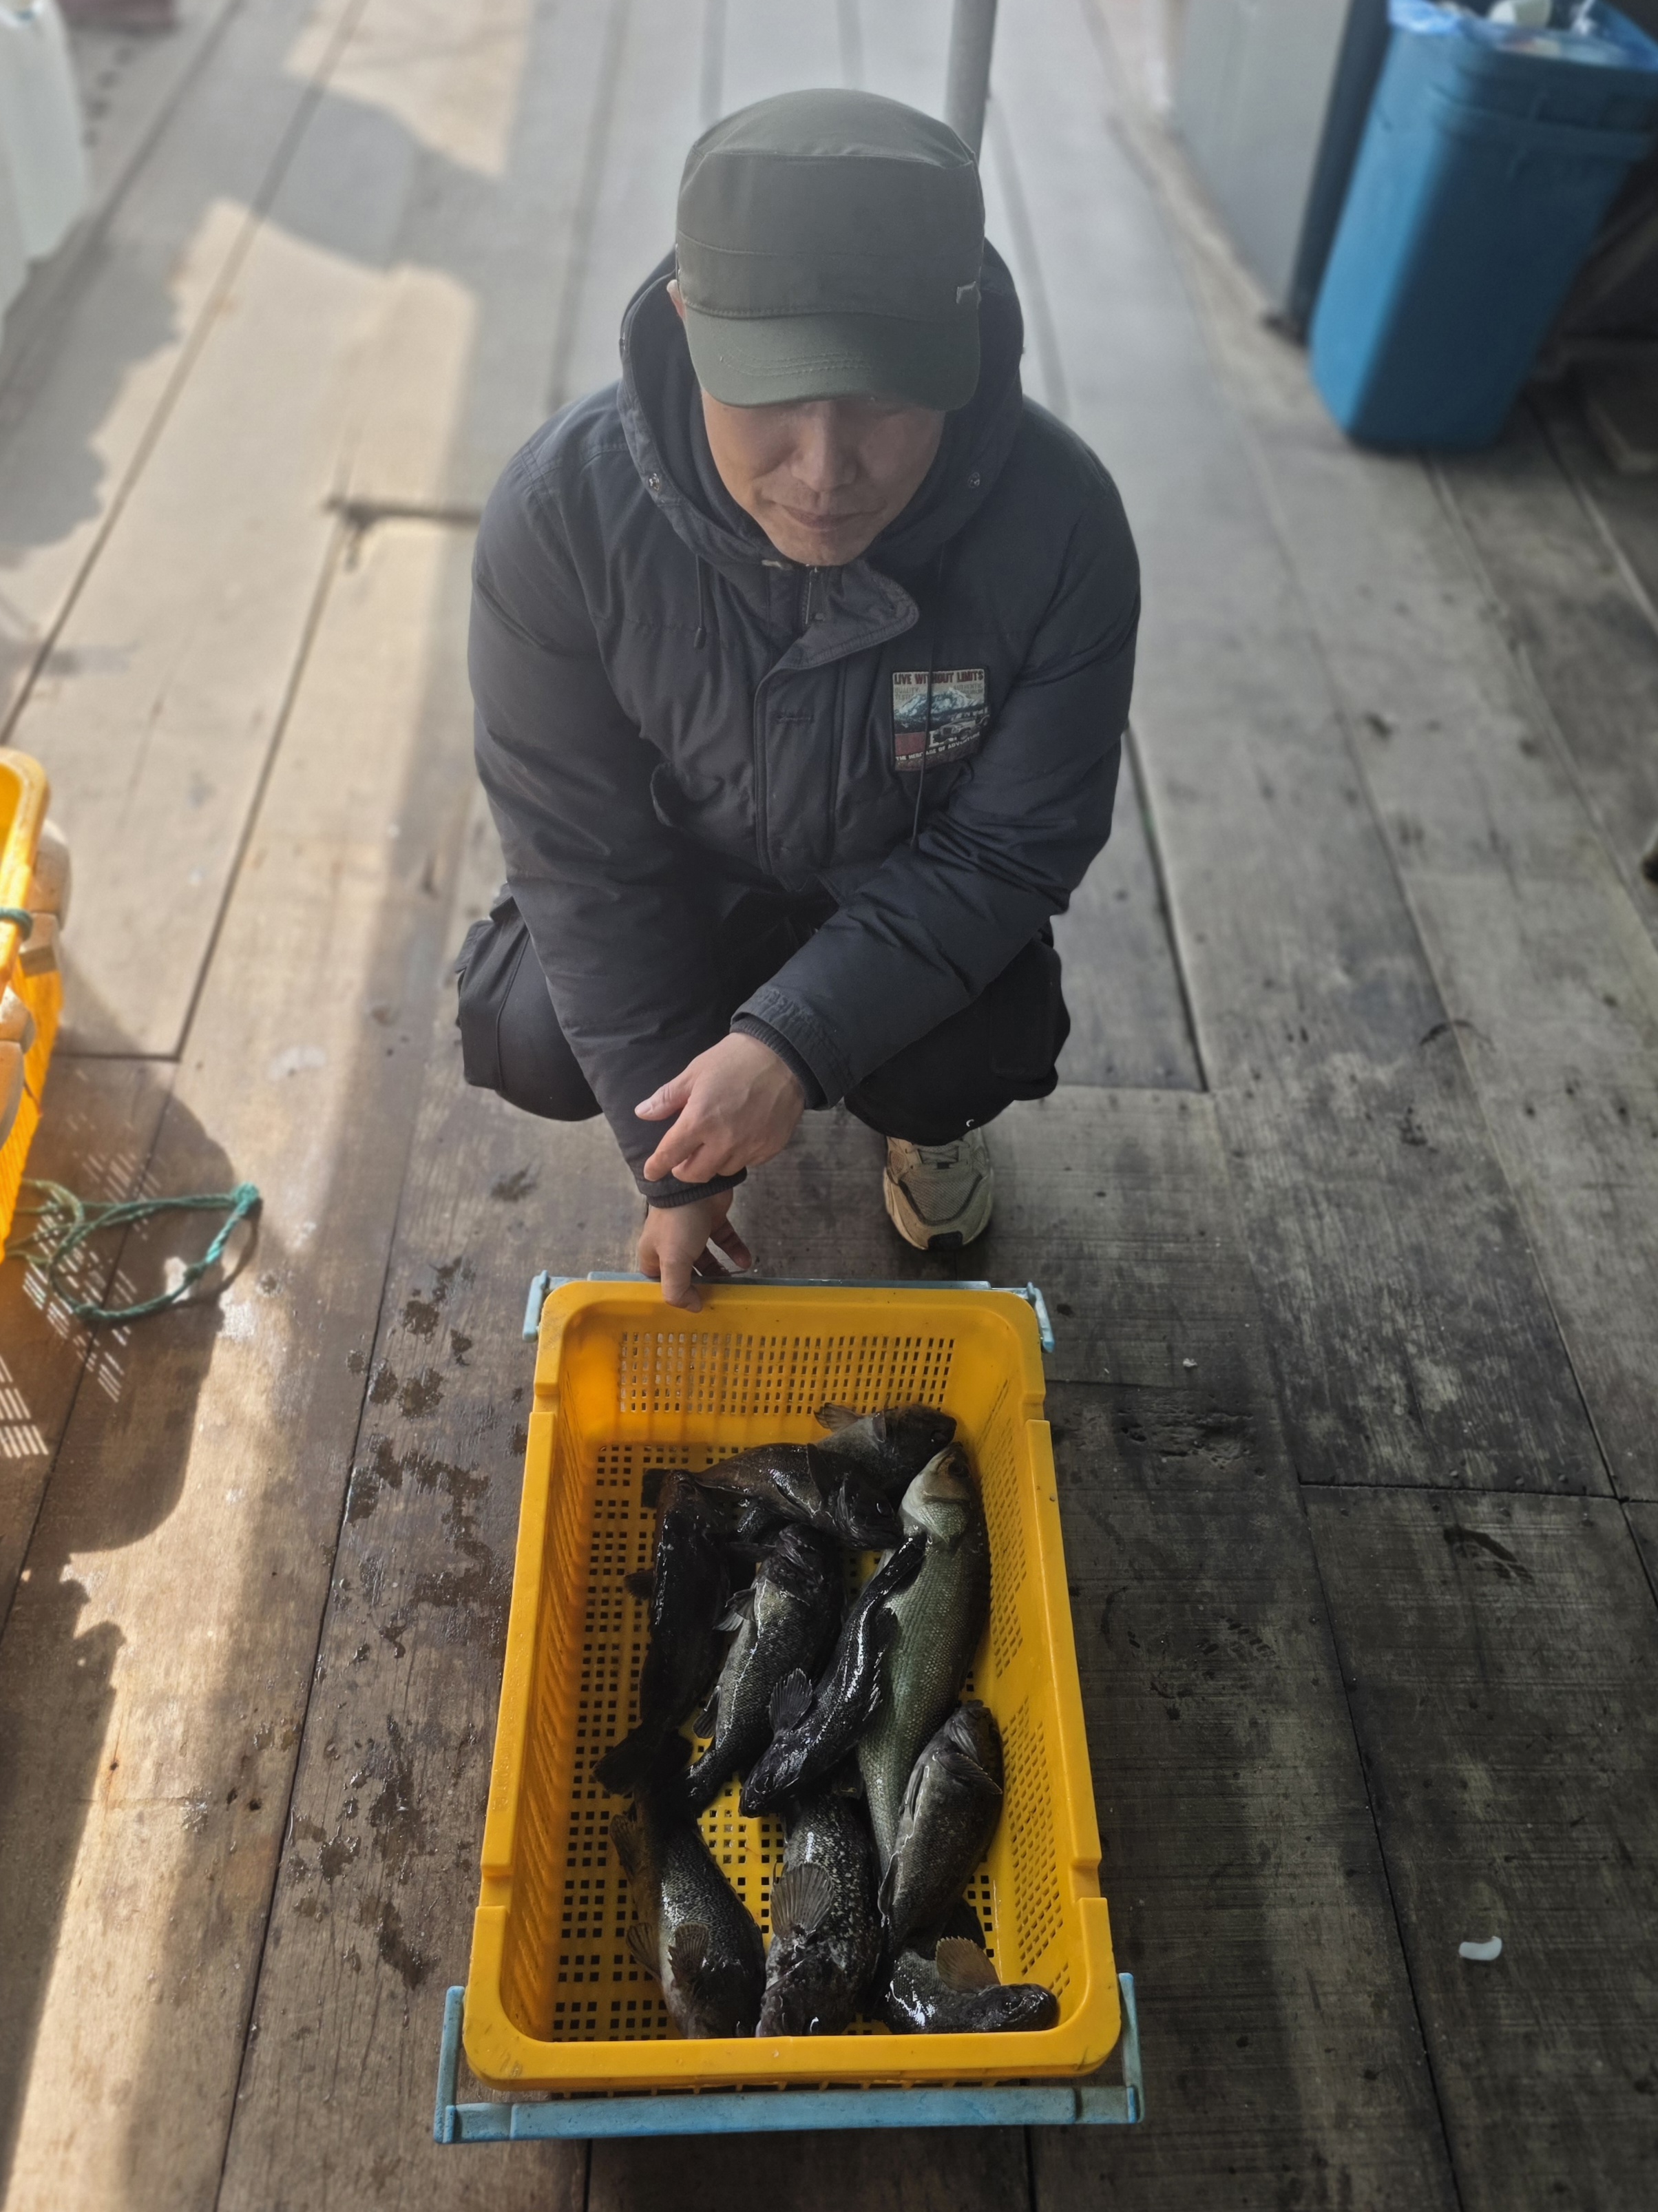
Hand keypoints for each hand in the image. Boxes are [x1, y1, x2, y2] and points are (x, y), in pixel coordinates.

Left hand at [636, 1032, 805, 1184]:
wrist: (784, 1056)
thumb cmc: (734, 1059)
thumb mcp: (695, 1072)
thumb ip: (668, 1098)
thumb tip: (642, 1113)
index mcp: (699, 1120)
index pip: (670, 1155)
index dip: (656, 1167)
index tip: (651, 1172)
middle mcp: (723, 1141)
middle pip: (696, 1174)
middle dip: (684, 1169)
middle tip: (683, 1159)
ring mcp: (749, 1147)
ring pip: (723, 1170)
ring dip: (713, 1162)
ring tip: (714, 1144)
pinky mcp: (770, 1148)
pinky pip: (748, 1162)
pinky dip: (739, 1155)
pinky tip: (740, 1138)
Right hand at [637, 1192, 752, 1311]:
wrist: (698, 1183)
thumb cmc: (678, 1223)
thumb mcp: (672, 1261)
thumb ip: (677, 1290)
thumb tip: (693, 1308)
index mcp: (653, 1256)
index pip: (661, 1285)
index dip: (675, 1298)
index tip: (694, 1309)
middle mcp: (670, 1246)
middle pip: (687, 1274)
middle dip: (702, 1287)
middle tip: (719, 1299)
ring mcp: (692, 1233)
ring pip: (707, 1259)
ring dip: (720, 1272)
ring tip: (734, 1283)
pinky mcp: (712, 1221)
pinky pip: (724, 1241)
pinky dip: (735, 1251)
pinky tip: (745, 1262)